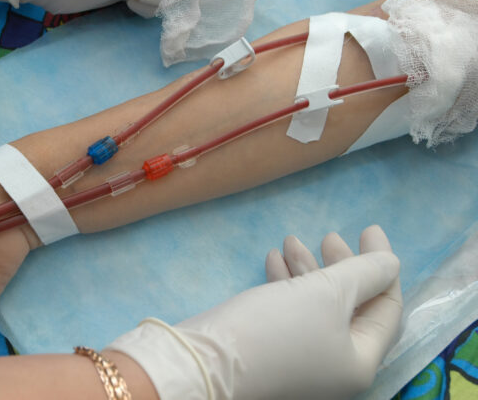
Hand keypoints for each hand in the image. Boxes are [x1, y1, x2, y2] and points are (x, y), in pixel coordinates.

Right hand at [107, 226, 402, 399]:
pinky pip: (290, 313)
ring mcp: (303, 360)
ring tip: (292, 239)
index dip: (382, 266)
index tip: (368, 229)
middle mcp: (336, 366)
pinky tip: (273, 259)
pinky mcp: (273, 351)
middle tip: (329, 235)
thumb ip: (365, 273)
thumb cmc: (276, 328)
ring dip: (308, 270)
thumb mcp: (326, 293)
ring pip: (317, 307)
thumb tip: (390, 262)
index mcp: (360, 360)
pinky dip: (286, 285)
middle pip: (351, 306)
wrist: (206, 361)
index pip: (386, 308)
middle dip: (341, 266)